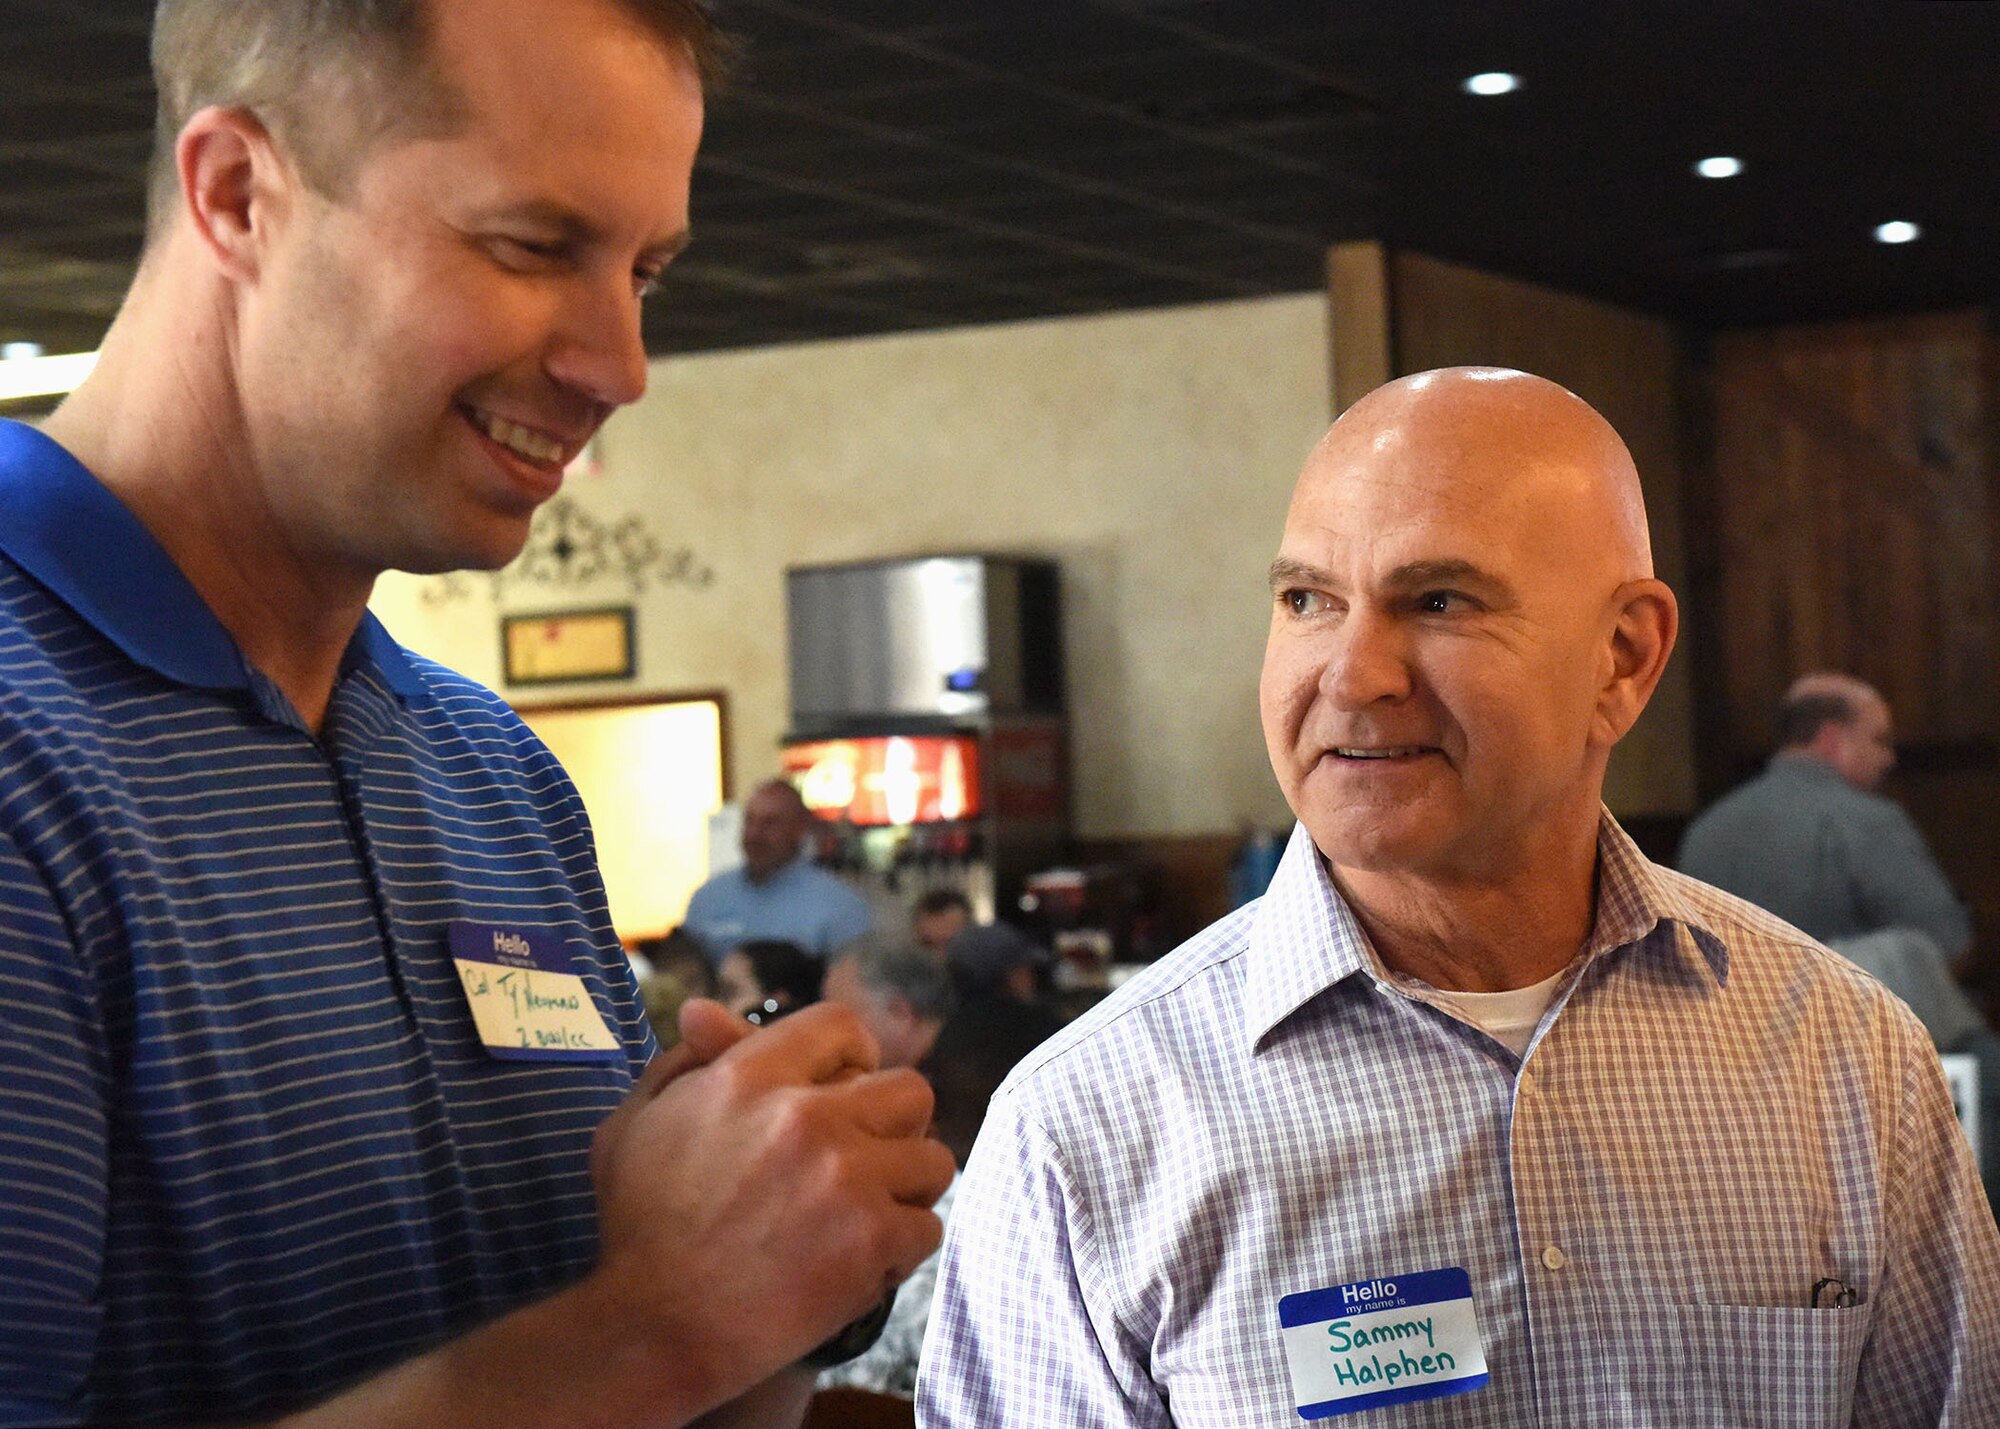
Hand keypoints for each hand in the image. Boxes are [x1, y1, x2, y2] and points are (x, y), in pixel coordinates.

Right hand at [588, 999, 954, 1411]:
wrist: (651, 1330)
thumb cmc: (636, 1228)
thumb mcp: (637, 1124)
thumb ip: (683, 1062)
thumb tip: (704, 1010)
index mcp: (751, 1077)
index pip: (844, 1028)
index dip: (854, 1060)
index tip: (845, 1095)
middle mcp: (806, 1115)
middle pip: (911, 1090)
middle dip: (894, 1126)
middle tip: (863, 1162)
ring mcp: (846, 1177)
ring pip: (934, 1160)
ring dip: (906, 1190)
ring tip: (866, 1215)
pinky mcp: (871, 1239)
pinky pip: (928, 1228)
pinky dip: (900, 1252)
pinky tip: (859, 1264)